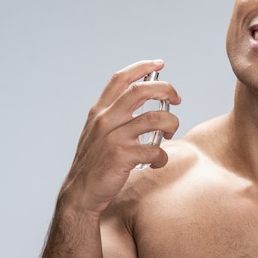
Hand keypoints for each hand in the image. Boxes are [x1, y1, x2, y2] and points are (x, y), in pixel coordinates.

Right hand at [58, 60, 180, 215]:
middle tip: (177, 98)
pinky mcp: (121, 157)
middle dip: (165, 89)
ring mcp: (113, 138)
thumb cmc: (94, 163)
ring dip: (171, 123)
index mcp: (99, 111)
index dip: (141, 67)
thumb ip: (115, 115)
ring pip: (154, 118)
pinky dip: (162, 156)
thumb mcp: (97, 131)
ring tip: (170, 133)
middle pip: (140, 90)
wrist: (80, 193)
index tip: (159, 64)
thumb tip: (142, 100)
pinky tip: (158, 161)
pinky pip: (154, 150)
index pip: (120, 79)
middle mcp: (105, 120)